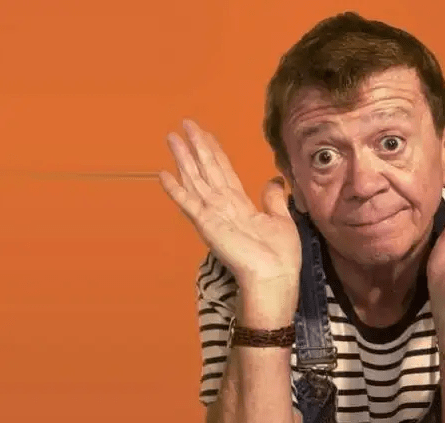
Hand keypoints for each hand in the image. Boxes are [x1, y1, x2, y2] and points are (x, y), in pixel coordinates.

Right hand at [158, 119, 301, 323]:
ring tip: (172, 138)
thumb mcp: (282, 219)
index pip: (224, 171)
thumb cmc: (280, 255)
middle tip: (184, 124)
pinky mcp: (207, 224)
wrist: (275, 277)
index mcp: (240, 205)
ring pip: (196, 179)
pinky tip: (163, 174)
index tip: (205, 133)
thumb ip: (274, 199)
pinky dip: (176, 190)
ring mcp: (213, 215)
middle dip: (196, 147)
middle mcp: (223, 207)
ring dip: (183, 159)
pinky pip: (189, 203)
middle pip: (207, 170)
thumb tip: (274, 180)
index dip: (214, 151)